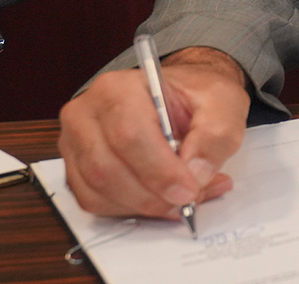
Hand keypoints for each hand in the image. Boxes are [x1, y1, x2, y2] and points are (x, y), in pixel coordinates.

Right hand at [58, 46, 250, 217]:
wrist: (178, 98)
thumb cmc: (194, 96)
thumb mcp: (223, 102)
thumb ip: (216, 135)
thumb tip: (197, 173)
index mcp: (118, 88)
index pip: (129, 135)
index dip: (160, 171)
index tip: (190, 190)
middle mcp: (86, 114)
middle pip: (107, 168)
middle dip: (154, 195)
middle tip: (190, 199)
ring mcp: (75, 143)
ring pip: (99, 191)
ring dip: (145, 205)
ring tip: (184, 198)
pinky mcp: (76, 169)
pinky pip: (96, 203)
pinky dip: (131, 210)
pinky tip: (160, 199)